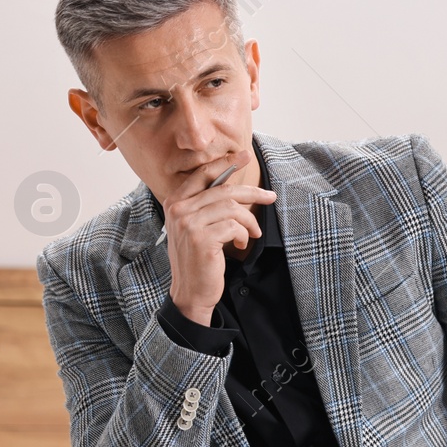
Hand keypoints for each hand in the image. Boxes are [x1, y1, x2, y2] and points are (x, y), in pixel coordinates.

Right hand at [165, 160, 276, 324]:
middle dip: (252, 192)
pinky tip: (241, 245)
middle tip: (271, 197)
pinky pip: (235, 227)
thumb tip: (235, 187)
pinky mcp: (201, 239)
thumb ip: (207, 206)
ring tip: (253, 234)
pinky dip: (244, 235)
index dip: (226, 163)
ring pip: (232, 208)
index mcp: (175, 202)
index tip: (246, 155)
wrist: (190, 292)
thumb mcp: (196, 227)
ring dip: (250, 222)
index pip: (203, 174)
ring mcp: (188, 224)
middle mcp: (178, 209)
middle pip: (224, 189)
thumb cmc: (198, 258)